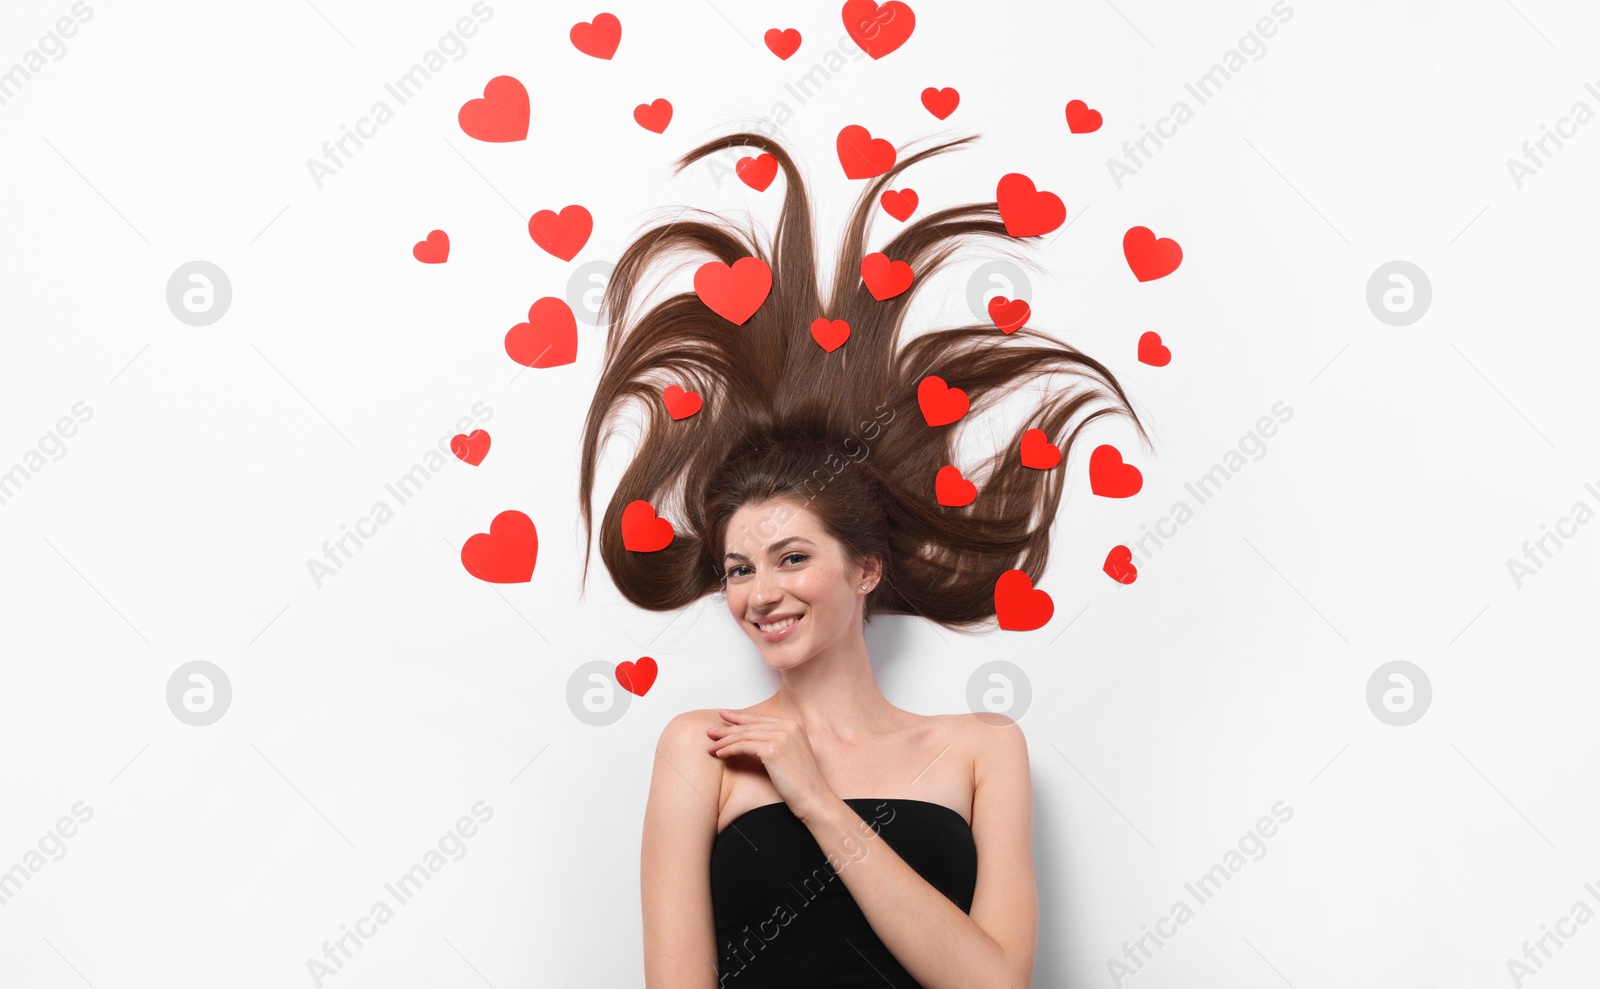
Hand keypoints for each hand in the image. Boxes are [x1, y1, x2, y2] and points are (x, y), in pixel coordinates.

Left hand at [707, 708, 837, 822]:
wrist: (814, 798)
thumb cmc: (803, 782)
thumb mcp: (791, 754)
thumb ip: (777, 742)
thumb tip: (751, 739)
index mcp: (794, 725)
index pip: (760, 719)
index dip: (740, 717)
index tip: (724, 715)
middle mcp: (788, 726)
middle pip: (750, 725)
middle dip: (727, 728)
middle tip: (710, 731)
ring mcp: (781, 736)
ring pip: (744, 735)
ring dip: (724, 740)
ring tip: (710, 745)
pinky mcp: (773, 750)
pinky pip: (743, 746)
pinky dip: (729, 749)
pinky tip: (720, 753)